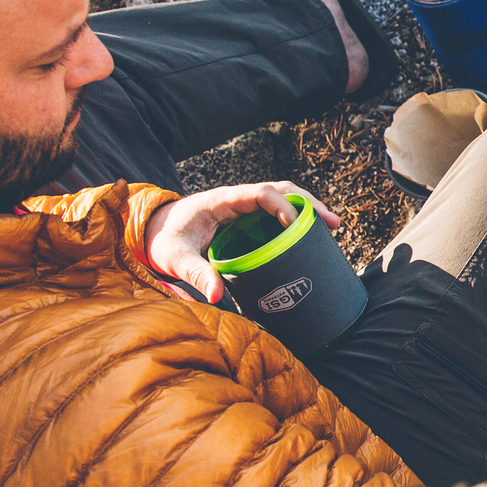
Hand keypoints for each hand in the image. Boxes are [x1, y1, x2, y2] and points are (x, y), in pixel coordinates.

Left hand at [143, 182, 339, 303]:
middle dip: (308, 203)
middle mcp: (236, 198)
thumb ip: (195, 274)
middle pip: (280, 189)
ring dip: (307, 209)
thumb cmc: (164, 241)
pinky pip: (275, 213)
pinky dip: (296, 220)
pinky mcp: (245, 219)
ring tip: (332, 228)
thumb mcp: (175, 258)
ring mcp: (243, 207)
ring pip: (282, 197)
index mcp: (222, 200)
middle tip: (333, 223)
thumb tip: (218, 297)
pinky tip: (310, 236)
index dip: (282, 205)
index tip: (296, 225)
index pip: (260, 193)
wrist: (153, 231)